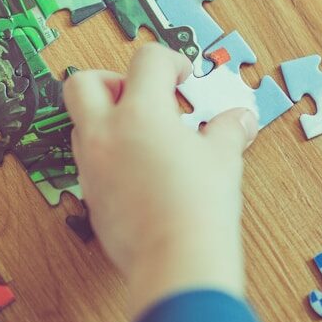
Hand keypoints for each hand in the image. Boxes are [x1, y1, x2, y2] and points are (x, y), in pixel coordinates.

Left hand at [63, 44, 258, 319]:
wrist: (176, 260)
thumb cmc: (199, 206)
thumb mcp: (223, 158)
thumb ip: (228, 130)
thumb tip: (239, 120)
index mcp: (140, 113)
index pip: (146, 61)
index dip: (171, 62)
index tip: (183, 78)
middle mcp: (105, 133)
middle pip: (84, 82)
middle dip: (112, 80)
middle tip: (144, 98)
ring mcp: (92, 165)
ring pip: (82, 123)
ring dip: (109, 119)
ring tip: (148, 137)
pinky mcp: (90, 195)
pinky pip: (90, 160)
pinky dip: (110, 155)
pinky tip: (142, 170)